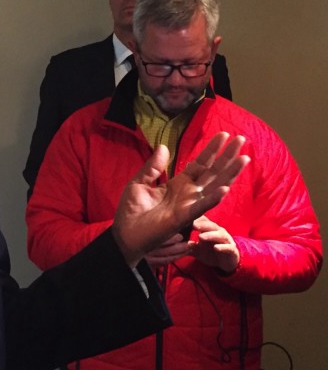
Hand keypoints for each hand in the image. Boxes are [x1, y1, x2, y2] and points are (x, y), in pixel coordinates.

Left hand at [112, 132, 248, 266]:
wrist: (125, 234)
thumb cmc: (131, 211)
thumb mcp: (139, 183)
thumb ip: (153, 167)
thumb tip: (163, 146)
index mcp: (178, 184)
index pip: (200, 164)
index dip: (211, 150)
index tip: (224, 135)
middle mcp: (188, 193)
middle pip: (213, 172)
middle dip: (227, 156)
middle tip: (241, 139)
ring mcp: (189, 205)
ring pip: (214, 186)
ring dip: (229, 173)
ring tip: (244, 158)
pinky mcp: (184, 217)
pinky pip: (202, 206)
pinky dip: (213, 198)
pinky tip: (225, 188)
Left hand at [190, 215, 239, 272]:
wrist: (227, 262)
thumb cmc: (210, 252)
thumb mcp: (197, 250)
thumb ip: (187, 246)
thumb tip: (175, 242)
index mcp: (209, 230)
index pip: (203, 222)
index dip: (195, 219)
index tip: (185, 218)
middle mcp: (218, 232)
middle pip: (211, 226)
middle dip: (202, 225)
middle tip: (193, 224)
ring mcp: (226, 240)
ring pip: (220, 235)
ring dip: (211, 235)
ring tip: (201, 236)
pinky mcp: (232, 250)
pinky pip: (228, 247)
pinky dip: (222, 247)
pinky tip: (216, 248)